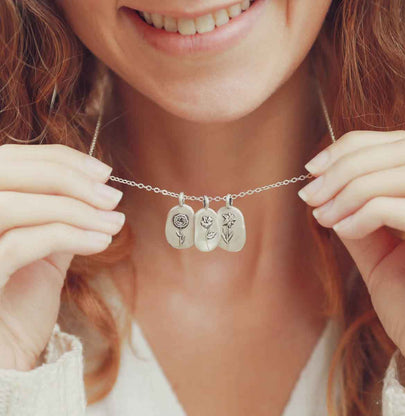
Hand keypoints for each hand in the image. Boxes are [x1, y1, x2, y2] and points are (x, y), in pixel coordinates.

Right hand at [0, 143, 125, 369]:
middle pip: (9, 170)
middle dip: (70, 178)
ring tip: (113, 222)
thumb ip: (59, 217)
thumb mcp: (44, 250)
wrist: (7, 357)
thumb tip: (95, 190)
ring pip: (14, 204)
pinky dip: (70, 235)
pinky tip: (101, 242)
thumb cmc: (22, 304)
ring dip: (76, 209)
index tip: (103, 172)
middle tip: (112, 196)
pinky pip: (23, 242)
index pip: (12, 158)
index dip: (61, 158)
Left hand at [297, 130, 404, 371]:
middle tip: (310, 193)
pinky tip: (343, 229)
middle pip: (403, 147)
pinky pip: (404, 207)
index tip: (313, 167)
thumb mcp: (381, 258)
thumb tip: (329, 195)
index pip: (399, 142)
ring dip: (350, 189)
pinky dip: (365, 213)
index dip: (352, 147)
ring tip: (322, 215)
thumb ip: (362, 223)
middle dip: (345, 165)